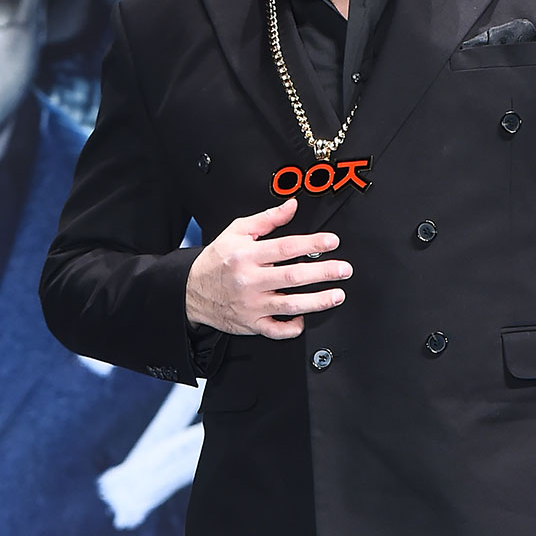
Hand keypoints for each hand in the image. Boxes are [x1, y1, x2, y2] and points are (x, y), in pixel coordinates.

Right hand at [185, 198, 350, 338]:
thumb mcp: (236, 232)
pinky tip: (305, 318)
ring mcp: (251, 304)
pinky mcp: (251, 323)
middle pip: (292, 277)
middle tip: (344, 269)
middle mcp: (249, 280)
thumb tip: (292, 206)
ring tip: (337, 295)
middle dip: (323, 273)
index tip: (332, 241)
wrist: (191, 291)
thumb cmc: (216, 260)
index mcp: (246, 255)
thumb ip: (267, 219)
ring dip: (317, 301)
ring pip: (289, 304)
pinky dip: (293, 327)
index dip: (312, 244)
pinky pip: (276, 330)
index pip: (285, 247)